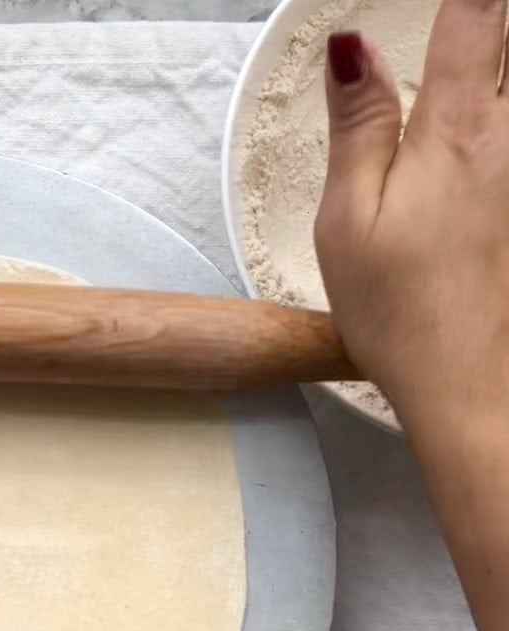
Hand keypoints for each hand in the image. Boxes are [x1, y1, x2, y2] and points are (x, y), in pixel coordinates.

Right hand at [315, 0, 508, 433]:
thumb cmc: (398, 310)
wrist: (468, 383)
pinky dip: (497, 116)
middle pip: (507, 44)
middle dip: (485, 29)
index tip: (447, 2)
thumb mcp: (348, 219)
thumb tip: (350, 48)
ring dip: (492, 72)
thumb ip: (358, 126)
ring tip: (472, 64)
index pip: (475, 13)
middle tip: (463, 29)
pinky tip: (480, 123)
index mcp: (456, 132)